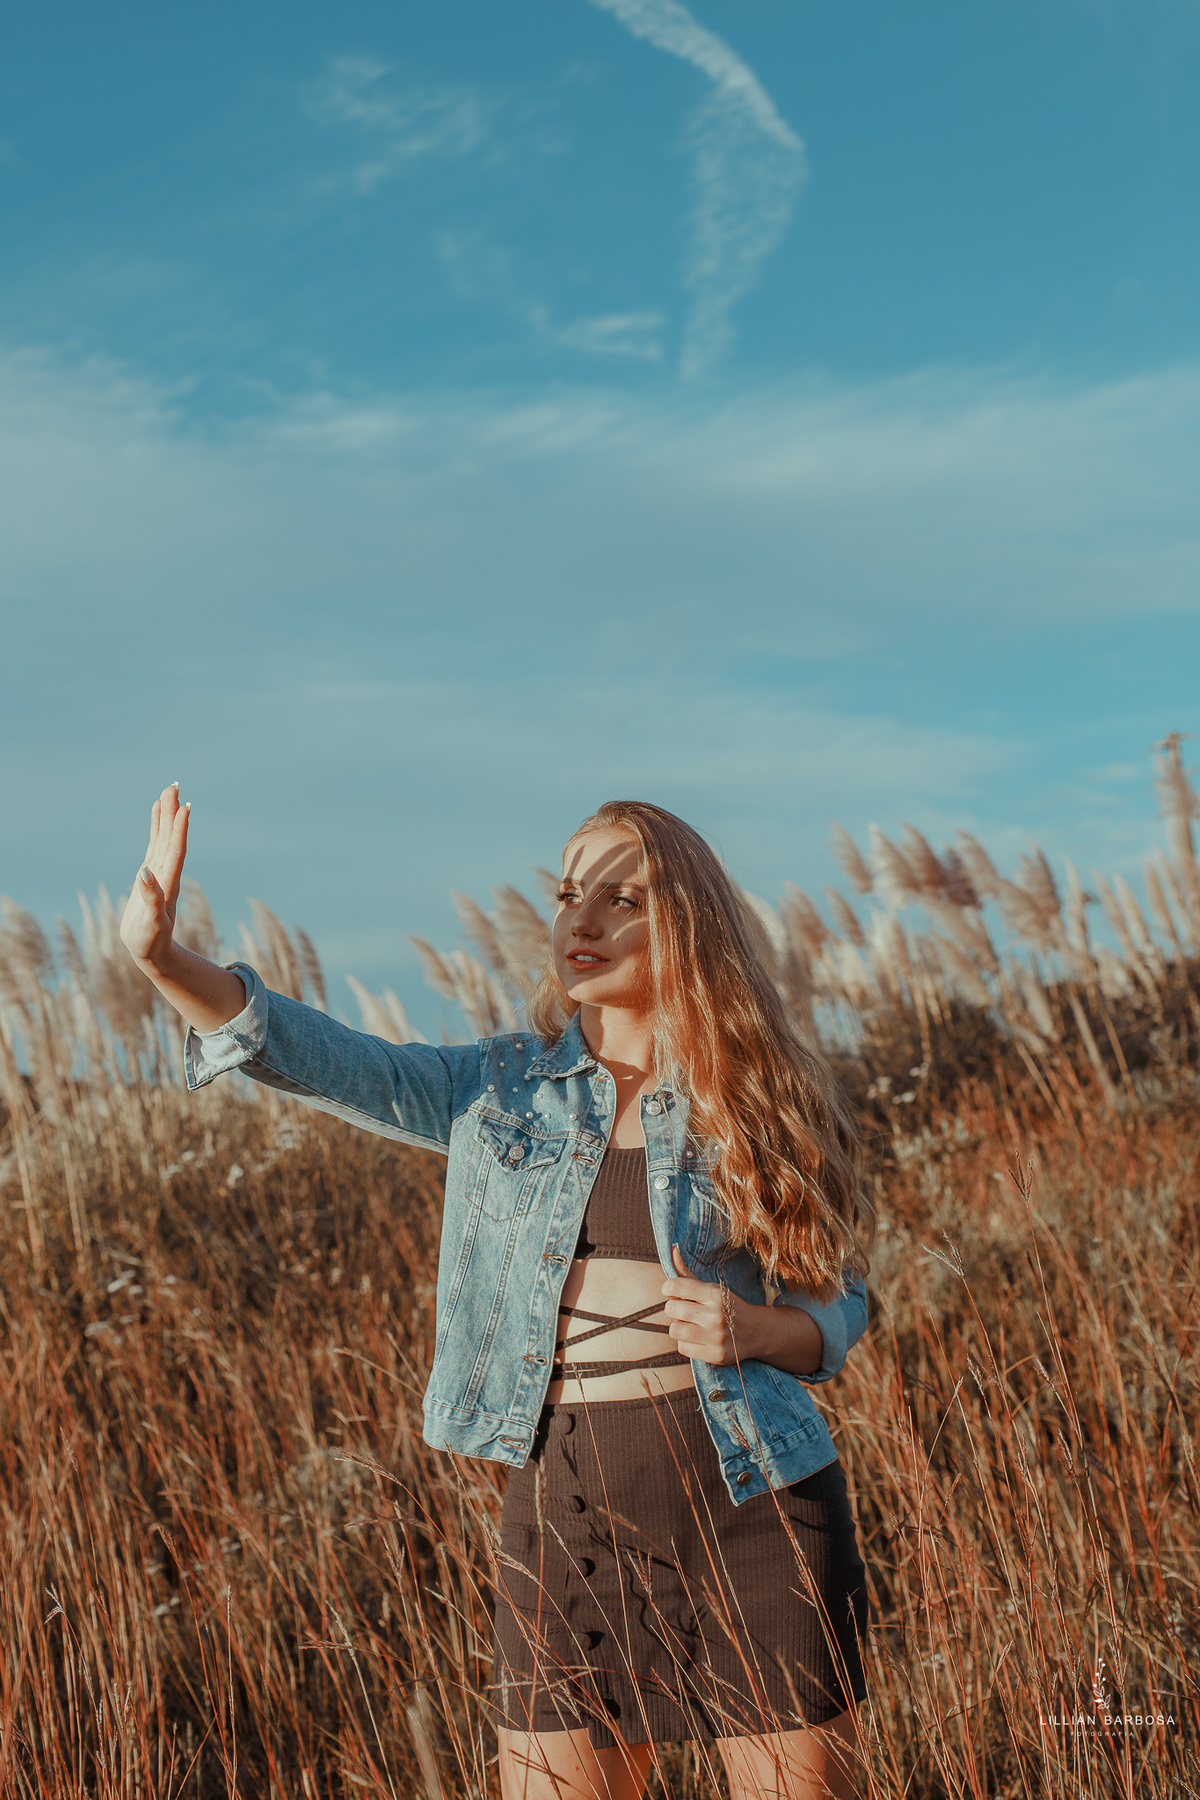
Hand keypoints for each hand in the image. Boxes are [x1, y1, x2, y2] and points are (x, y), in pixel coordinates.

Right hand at [119, 782, 190, 968]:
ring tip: (169, 790)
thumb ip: (150, 900)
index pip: (176, 852)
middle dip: (173, 812)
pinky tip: (158, 811)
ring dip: (167, 814)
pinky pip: (155, 843)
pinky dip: (157, 826)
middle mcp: (167, 873)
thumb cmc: (150, 942)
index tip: (184, 808)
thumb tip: (145, 874)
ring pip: (164, 836)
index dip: (180, 830)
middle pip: (171, 837)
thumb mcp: (150, 925)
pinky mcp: (150, 872)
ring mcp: (159, 871)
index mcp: (168, 884)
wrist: (151, 950)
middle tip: (174, 785)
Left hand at [660, 1244, 761, 1365]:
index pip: (675, 1286)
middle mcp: (716, 1315)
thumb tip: (671, 1248)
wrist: (757, 1331)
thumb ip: (687, 1273)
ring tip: (690, 1324)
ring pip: (674, 1330)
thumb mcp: (712, 1288)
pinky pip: (683, 1347)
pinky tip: (697, 1338)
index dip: (668, 1288)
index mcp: (715, 1294)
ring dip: (678, 1326)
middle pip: (671, 1308)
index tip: (672, 1291)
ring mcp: (716, 1337)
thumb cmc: (728, 1306)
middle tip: (684, 1309)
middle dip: (674, 1308)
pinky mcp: (715, 1355)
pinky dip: (685, 1342)